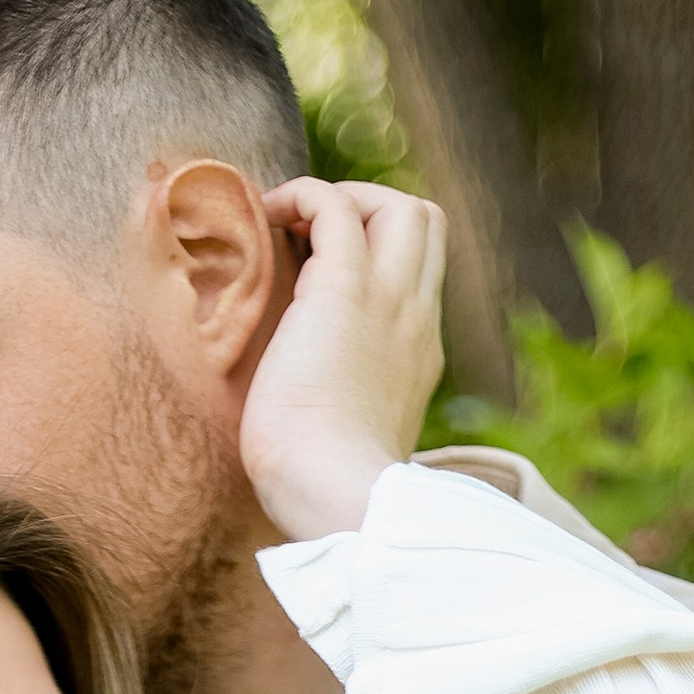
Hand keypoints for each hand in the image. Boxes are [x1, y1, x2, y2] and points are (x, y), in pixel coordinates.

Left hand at [239, 178, 447, 546]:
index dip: (378, 255)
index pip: (418, 277)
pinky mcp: (344, 291)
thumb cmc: (326, 493)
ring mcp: (388, 301)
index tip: (322, 273)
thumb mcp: (348, 445)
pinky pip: (334, 206)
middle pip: (427, 223)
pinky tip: (267, 219)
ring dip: (345, 198)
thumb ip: (342, 421)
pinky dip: (302, 196)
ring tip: (292, 226)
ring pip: (400, 204)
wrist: (337, 498)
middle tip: (313, 238)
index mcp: (417, 356)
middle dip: (372, 209)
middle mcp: (415, 320)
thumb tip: (304, 427)